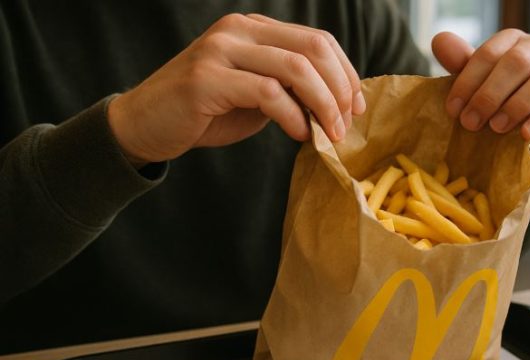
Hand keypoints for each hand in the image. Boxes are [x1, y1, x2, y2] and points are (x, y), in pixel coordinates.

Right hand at [108, 14, 365, 165]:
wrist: (145, 125)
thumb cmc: (204, 113)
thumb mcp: (256, 96)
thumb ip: (290, 90)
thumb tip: (338, 103)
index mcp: (253, 28)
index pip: (318, 39)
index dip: (346, 72)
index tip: (357, 107)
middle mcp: (238, 29)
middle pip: (313, 48)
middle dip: (340, 89)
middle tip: (346, 124)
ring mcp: (220, 49)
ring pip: (296, 68)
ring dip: (323, 105)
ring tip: (330, 134)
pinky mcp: (206, 78)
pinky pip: (268, 93)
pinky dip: (293, 117)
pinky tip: (299, 134)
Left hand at [432, 30, 529, 156]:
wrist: (526, 129)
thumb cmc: (497, 100)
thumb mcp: (476, 83)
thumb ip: (460, 63)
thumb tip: (439, 40)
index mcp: (512, 41)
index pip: (490, 53)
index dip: (468, 81)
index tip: (453, 109)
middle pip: (517, 62)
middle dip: (489, 94)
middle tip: (470, 123)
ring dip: (518, 104)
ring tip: (496, 127)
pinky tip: (525, 134)